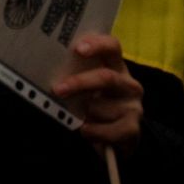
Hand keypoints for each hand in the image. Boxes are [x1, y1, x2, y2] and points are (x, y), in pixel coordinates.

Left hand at [54, 34, 143, 152]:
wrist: (114, 138)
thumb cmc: (94, 105)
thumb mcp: (85, 88)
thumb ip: (75, 75)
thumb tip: (49, 71)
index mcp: (116, 67)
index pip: (113, 47)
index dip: (98, 45)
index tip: (78, 49)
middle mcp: (129, 84)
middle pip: (107, 77)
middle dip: (79, 83)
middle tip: (58, 89)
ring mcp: (133, 106)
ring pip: (100, 107)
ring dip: (84, 113)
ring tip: (80, 117)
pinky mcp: (133, 128)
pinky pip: (108, 130)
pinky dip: (92, 131)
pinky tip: (86, 130)